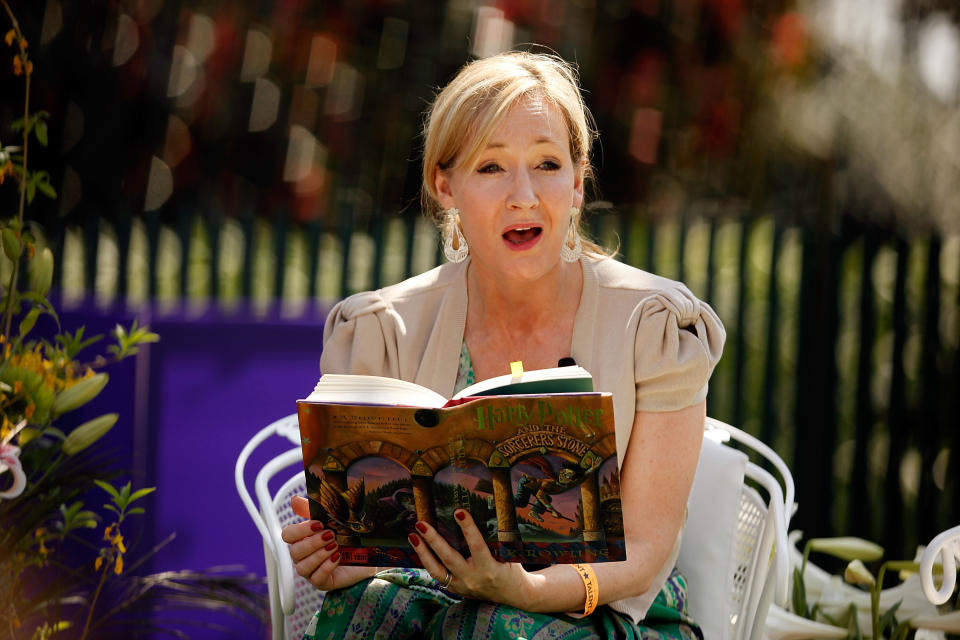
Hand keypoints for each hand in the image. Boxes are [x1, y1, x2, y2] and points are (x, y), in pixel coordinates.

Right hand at [281, 496, 375, 590]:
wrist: (366, 553)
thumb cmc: (345, 536)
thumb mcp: (331, 519)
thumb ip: (311, 510)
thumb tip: (294, 500)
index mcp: (302, 539)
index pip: (287, 535)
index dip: (300, 530)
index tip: (319, 524)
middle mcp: (303, 556)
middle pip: (294, 552)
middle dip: (313, 542)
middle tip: (331, 535)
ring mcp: (311, 571)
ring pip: (302, 567)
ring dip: (319, 555)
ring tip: (335, 546)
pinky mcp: (322, 582)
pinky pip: (317, 578)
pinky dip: (327, 567)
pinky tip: (337, 558)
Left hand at [409, 509, 529, 606]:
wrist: (513, 596)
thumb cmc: (511, 569)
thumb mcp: (508, 555)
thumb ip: (495, 541)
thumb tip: (480, 515)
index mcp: (490, 569)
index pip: (477, 546)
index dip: (468, 528)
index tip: (459, 512)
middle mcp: (473, 579)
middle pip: (449, 558)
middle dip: (434, 540)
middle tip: (421, 524)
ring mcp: (462, 586)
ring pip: (437, 570)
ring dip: (423, 552)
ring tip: (412, 536)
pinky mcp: (455, 589)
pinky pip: (437, 575)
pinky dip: (427, 561)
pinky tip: (418, 548)